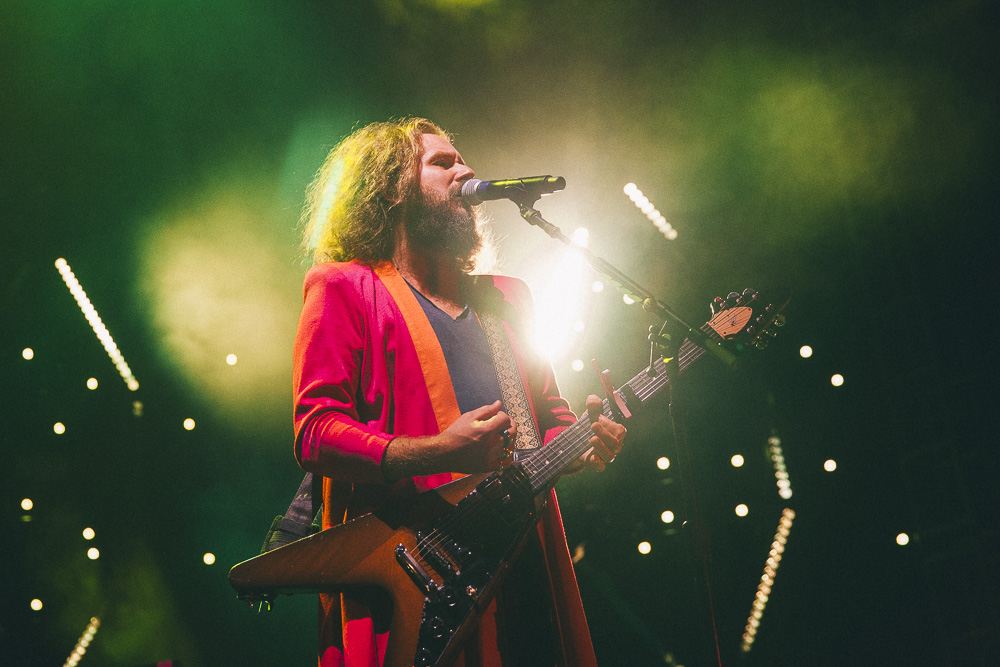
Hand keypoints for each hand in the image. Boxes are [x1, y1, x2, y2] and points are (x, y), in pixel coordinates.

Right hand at [382, 401, 516, 480]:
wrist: (444, 453)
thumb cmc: (455, 433)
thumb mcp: (469, 417)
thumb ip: (486, 410)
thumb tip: (498, 404)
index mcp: (488, 429)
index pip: (506, 419)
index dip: (502, 415)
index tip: (497, 417)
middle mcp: (492, 443)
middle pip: (512, 432)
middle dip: (509, 425)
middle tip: (501, 425)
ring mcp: (492, 456)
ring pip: (510, 446)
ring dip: (508, 440)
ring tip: (500, 437)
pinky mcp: (489, 466)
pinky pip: (505, 462)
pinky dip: (507, 456)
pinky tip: (502, 451)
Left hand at [580, 394, 626, 471]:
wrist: (579, 439)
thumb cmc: (591, 424)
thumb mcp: (590, 412)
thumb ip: (593, 404)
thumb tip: (594, 401)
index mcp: (616, 432)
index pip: (620, 431)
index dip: (610, 426)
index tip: (596, 419)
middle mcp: (614, 445)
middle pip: (615, 444)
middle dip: (605, 435)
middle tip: (593, 425)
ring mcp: (606, 455)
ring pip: (609, 456)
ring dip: (601, 447)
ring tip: (591, 438)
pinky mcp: (596, 463)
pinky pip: (601, 467)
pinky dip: (598, 464)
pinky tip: (592, 457)